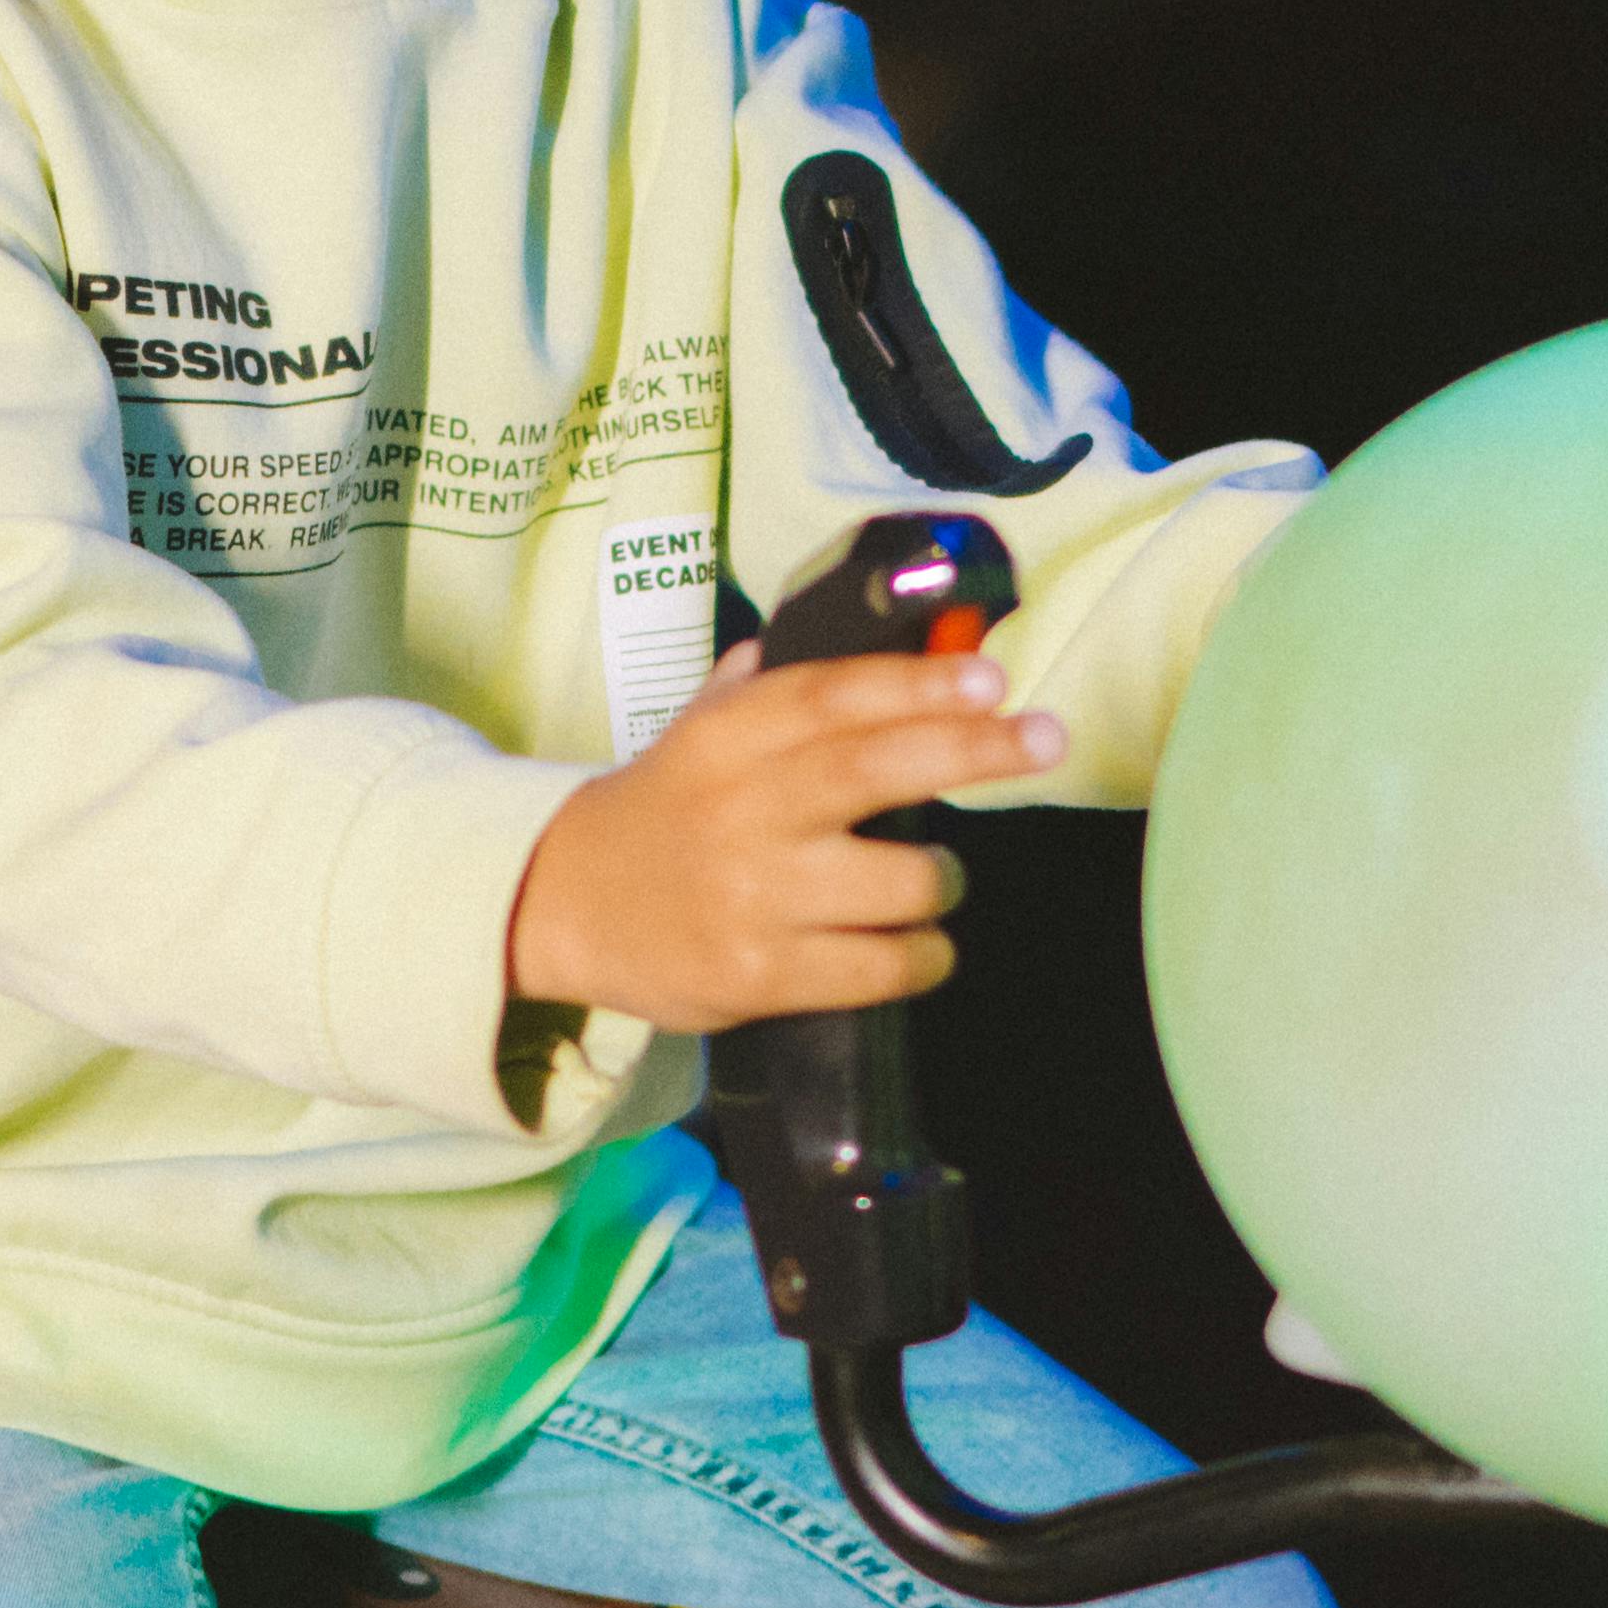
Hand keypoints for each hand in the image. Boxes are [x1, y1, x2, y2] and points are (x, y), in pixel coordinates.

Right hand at [503, 640, 1065, 1030]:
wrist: (562, 904)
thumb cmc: (661, 808)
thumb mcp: (700, 728)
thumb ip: (777, 683)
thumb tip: (891, 634)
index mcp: (728, 737)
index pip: (836, 694)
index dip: (921, 682)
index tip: (993, 678)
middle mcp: (742, 808)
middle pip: (878, 769)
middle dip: (976, 749)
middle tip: (1045, 738)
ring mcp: (755, 896)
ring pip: (900, 882)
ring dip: (945, 880)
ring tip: (939, 880)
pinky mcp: (761, 973)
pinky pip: (881, 965)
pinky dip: (924, 955)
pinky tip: (923, 944)